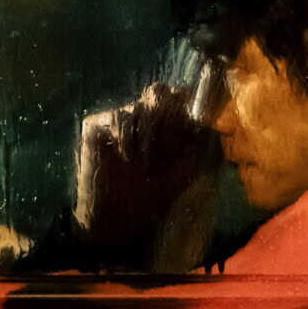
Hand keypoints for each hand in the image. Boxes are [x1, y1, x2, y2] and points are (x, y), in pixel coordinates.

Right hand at [73, 83, 216, 250]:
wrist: (119, 216)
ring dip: (146, 136)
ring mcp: (119, 120)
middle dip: (165, 112)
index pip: (178, 95)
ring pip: (139, 107)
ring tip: (142, 163)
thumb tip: (210, 121)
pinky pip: (119, 117)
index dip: (184, 98)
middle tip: (168, 137)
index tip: (188, 114)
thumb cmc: (153, 196)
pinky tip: (126, 157)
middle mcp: (142, 118)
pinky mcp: (97, 125)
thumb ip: (199, 146)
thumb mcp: (185, 172)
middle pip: (158, 91)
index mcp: (166, 125)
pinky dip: (126, 137)